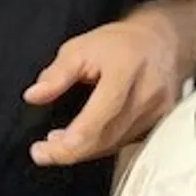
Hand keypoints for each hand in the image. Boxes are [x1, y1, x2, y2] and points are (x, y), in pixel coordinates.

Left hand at [23, 15, 181, 165]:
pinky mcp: (159, 124)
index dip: (75, 137)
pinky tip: (84, 141)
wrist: (162, 42)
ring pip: (115, 144)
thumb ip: (57, 74)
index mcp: (126, 68)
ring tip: (58, 143)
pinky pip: (126, 143)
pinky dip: (101, 146)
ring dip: (84, 150)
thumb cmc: (119, 44)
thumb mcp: (80, 47)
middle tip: (42, 152)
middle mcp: (147, 93)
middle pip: (107, 135)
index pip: (102, 111)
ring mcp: (157, 111)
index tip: (45, 149)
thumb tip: (34, 96)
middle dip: (71, 150)